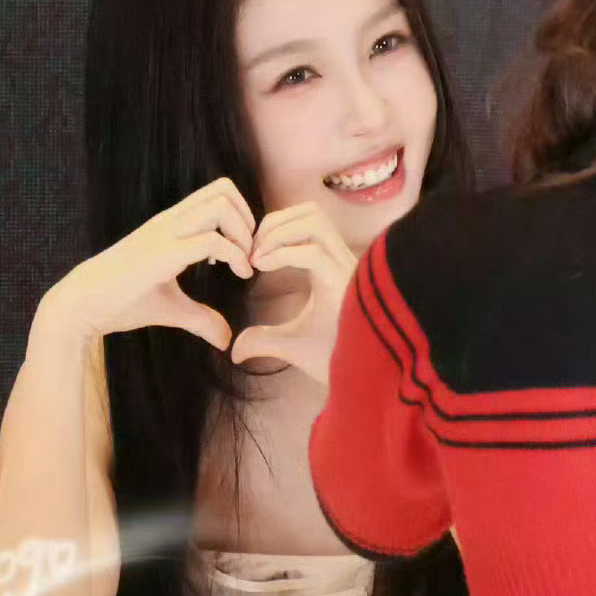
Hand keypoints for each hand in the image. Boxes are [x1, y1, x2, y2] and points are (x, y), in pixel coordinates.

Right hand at [31, 178, 255, 355]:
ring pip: (220, 205)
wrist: (82, 305)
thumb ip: (200, 317)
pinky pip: (211, 240)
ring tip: (243, 263)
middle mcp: (170, 221)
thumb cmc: (120, 302)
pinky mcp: (164, 253)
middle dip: (248, 218)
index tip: (242, 250)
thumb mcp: (170, 307)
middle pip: (223, 189)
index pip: (216, 192)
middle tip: (248, 253)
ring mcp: (166, 234)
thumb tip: (226, 339)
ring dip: (242, 232)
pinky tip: (238, 275)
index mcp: (170, 224)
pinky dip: (235, 255)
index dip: (241, 215)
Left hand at [228, 202, 357, 384]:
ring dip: (278, 233)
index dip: (276, 226)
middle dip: (275, 222)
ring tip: (257, 258)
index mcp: (333, 265)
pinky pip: (312, 253)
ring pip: (314, 221)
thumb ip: (264, 339)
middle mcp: (342, 260)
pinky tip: (261, 268)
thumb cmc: (335, 360)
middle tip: (251, 251)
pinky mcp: (345, 285)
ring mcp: (346, 269)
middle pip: (311, 211)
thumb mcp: (291, 344)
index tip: (251, 253)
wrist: (360, 384)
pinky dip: (282, 254)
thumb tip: (235, 350)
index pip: (309, 220)